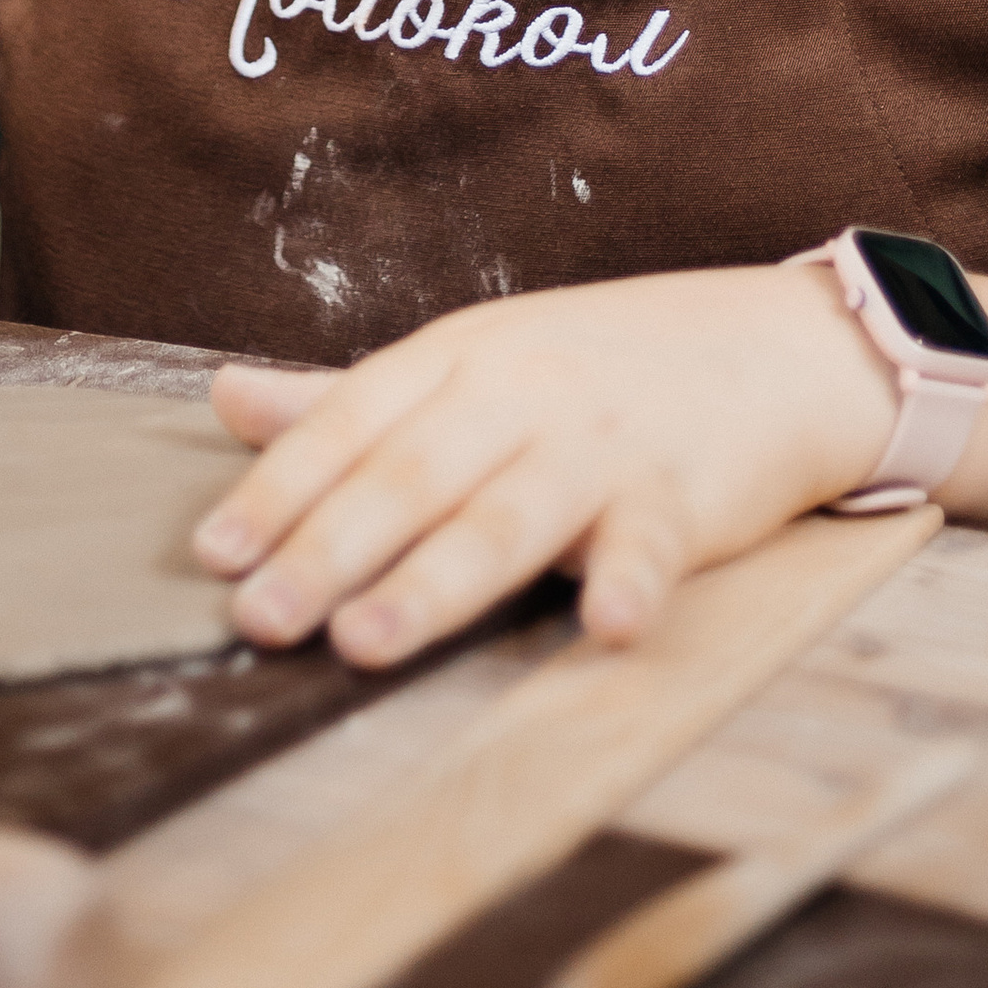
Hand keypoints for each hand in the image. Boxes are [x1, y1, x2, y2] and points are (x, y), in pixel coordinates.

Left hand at [193, 265, 894, 669]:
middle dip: (331, 549)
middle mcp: (521, 394)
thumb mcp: (471, 361)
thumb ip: (349, 397)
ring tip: (367, 640)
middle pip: (413, 475)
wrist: (773, 346)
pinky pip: (651, 543)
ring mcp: (602, 445)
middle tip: (261, 617)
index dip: (281, 490)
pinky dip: (629, 583)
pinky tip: (604, 624)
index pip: (353, 424)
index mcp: (460, 357)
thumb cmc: (601, 366)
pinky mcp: (682, 497)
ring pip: (506, 517)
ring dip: (436, 581)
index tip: (214, 556)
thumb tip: (226, 398)